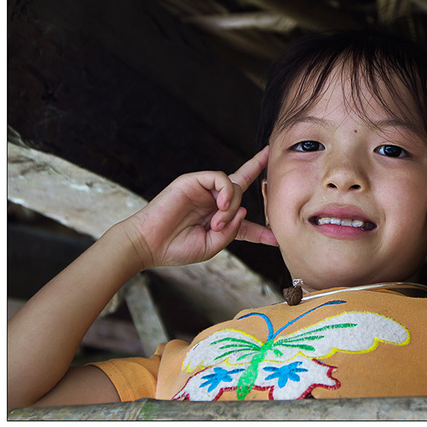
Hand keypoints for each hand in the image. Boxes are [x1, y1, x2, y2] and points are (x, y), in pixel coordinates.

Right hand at [123, 146, 277, 268]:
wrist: (148, 244)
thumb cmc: (177, 248)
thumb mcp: (212, 246)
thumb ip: (233, 231)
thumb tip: (244, 210)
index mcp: (219, 222)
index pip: (246, 222)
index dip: (261, 232)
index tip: (277, 239)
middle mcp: (214, 203)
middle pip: (243, 186)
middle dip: (251, 184)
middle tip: (246, 188)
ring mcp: (204, 191)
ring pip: (235, 185)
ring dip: (232, 205)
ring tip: (218, 222)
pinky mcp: (193, 181)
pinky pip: (220, 178)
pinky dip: (226, 191)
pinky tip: (220, 205)